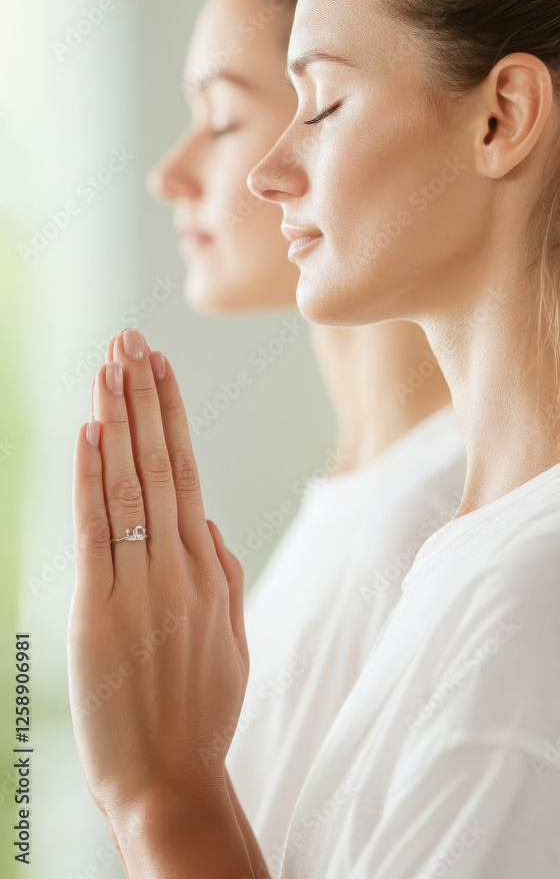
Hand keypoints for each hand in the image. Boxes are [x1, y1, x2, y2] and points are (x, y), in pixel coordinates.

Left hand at [68, 327, 248, 822]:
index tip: (160, 366)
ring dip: (121, 419)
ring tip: (111, 363)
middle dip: (145, 396)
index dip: (172, 415)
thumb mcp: (232, 639)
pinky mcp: (101, 613)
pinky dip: (93, 479)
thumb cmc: (202, 713)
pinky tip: (91, 432)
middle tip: (131, 338)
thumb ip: (224, 575)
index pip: (189, 472)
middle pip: (161, 464)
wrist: (173, 782)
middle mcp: (180, 567)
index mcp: (209, 570)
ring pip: (132, 486)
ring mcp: (143, 587)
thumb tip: (208, 521)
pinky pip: (98, 532)